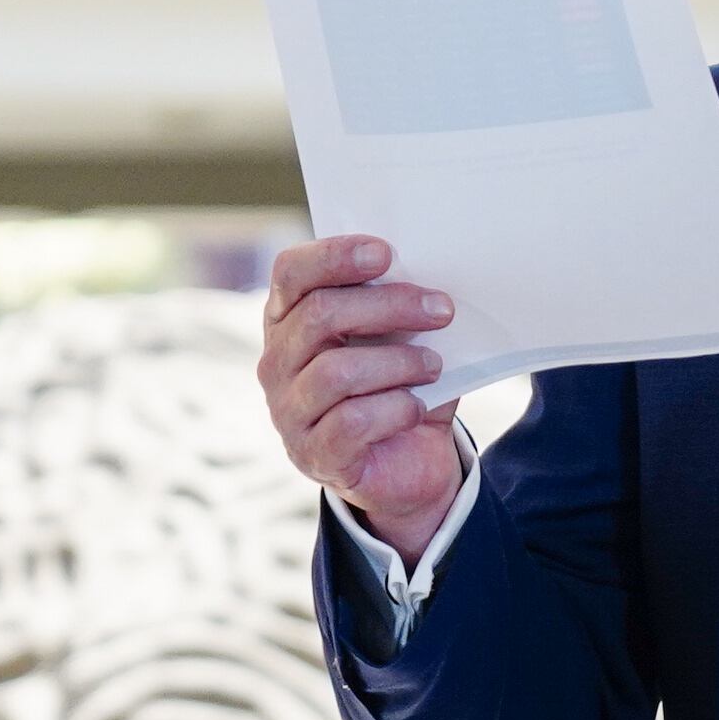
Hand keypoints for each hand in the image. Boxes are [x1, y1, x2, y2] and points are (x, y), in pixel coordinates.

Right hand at [259, 238, 464, 548]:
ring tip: (434, 366)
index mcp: (289, 320)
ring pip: (337, 371)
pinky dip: (397, 408)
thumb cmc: (396, 386)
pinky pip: (353, 422)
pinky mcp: (314, 453)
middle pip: (320, 315)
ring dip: (399, 363)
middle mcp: (277, 363)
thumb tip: (431, 282)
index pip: (291, 273)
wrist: (404, 465)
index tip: (386, 254)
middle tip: (441, 310)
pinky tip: (418, 407)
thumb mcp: (398, 339)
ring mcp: (288, 411)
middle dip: (389, 306)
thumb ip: (400, 309)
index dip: (334, 256)